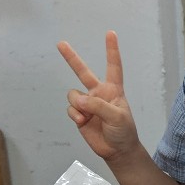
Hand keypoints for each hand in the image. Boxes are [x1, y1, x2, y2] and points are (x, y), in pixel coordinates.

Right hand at [60, 30, 140, 162]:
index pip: (113, 66)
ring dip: (77, 104)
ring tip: (85, 116)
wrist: (117, 151)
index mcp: (113, 89)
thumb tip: (79, 100)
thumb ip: (98, 106)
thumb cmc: (123, 131)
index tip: (111, 33)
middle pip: (82, 72)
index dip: (111, 50)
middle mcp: (98, 93)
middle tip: (60, 44)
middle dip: (71, 58)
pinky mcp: (79, 115)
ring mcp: (88, 104)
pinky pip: (70, 108)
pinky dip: (74, 114)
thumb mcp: (116, 116)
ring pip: (73, 94)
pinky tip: (82, 121)